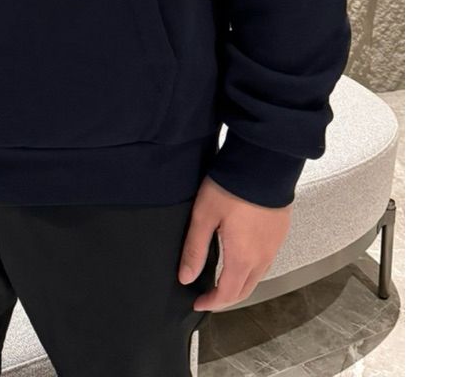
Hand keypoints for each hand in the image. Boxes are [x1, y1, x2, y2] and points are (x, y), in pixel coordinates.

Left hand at [177, 175, 291, 309]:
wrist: (264, 163)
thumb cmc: (233, 186)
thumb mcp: (204, 215)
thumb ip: (195, 248)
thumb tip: (186, 277)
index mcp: (243, 257)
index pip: (228, 294)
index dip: (212, 303)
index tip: (198, 303)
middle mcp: (262, 257)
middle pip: (245, 290)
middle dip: (226, 298)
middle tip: (209, 296)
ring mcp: (274, 245)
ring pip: (257, 276)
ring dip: (240, 284)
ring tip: (222, 279)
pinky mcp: (280, 232)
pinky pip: (266, 260)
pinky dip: (252, 268)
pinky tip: (241, 257)